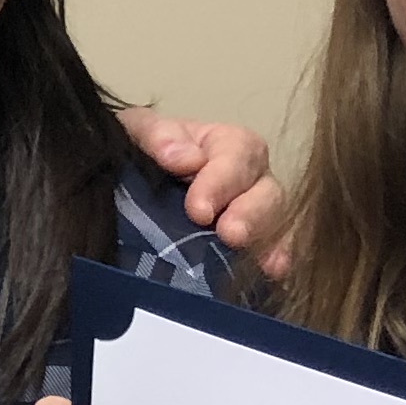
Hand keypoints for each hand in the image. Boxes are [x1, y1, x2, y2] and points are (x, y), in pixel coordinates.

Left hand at [120, 105, 287, 279]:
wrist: (130, 190)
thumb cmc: (140, 154)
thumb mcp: (136, 132)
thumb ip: (157, 137)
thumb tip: (187, 159)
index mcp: (224, 144)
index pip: (237, 153)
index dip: (221, 181)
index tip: (198, 210)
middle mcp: (249, 178)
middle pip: (266, 190)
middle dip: (250, 214)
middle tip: (231, 235)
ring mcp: (255, 213)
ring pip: (275, 221)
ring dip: (266, 239)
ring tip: (261, 259)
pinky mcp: (252, 245)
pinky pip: (274, 251)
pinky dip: (276, 258)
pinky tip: (273, 272)